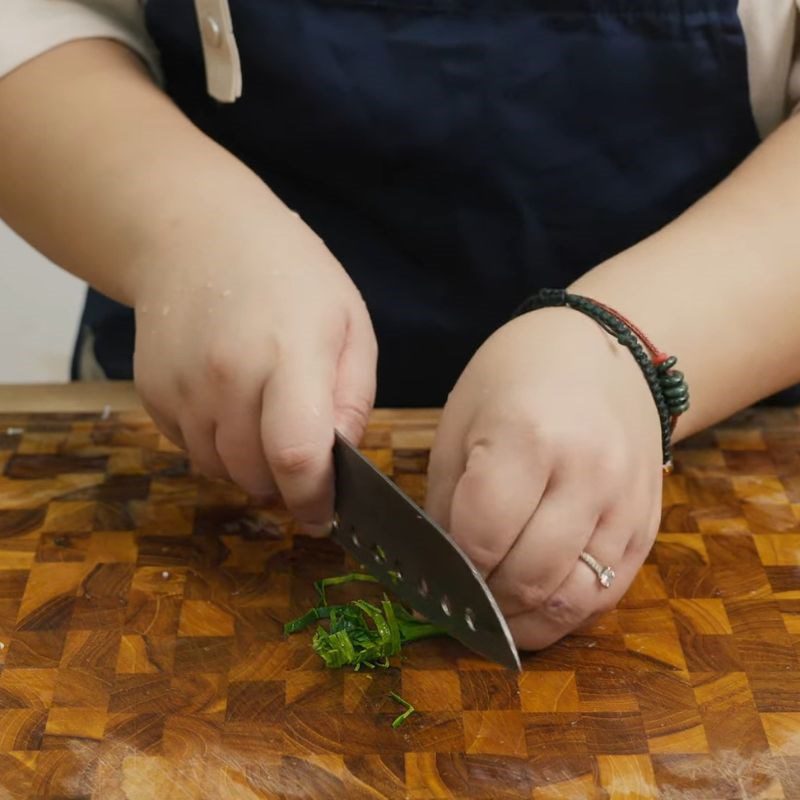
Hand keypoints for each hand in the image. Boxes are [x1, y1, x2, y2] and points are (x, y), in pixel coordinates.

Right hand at [132, 196, 376, 531]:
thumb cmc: (290, 275)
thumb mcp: (348, 322)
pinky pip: (190, 450)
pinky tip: (232, 405)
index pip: (297, 454)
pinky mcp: (153, 393)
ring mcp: (183, 387)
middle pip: (256, 475)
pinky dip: (217, 447)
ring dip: (250, 469)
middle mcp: (227, 376)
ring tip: (267, 423)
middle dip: (285, 485)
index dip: (314, 499)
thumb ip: (353, 396)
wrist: (195, 234)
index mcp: (289, 354)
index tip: (326, 515)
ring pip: (220, 471)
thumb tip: (343, 459)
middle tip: (302, 460)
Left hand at [426, 308, 662, 648]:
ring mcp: (627, 504)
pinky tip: (535, 603)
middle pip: (528, 578)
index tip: (434, 574)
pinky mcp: (648, 527)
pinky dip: (565, 612)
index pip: (482, 536)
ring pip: (572, 601)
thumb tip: (442, 571)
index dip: (452, 568)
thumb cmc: (518, 378)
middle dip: (484, 601)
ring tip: (494, 613)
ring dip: (525, 621)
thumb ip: (448, 502)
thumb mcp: (461, 423)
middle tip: (458, 599)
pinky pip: (607, 595)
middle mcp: (588, 475)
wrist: (607, 352)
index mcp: (529, 438)